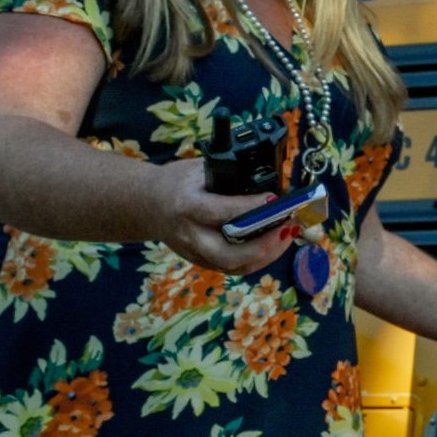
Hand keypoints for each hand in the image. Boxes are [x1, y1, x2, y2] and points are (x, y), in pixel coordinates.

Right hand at [151, 156, 296, 275]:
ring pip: (235, 266)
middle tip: (288, 227)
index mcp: (187, 207)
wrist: (148, 205)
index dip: (252, 207)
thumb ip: (227, 176)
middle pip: (229, 254)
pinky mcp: (202, 262)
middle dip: (264, 245)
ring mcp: (196, 253)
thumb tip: (267, 182)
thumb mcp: (197, 169)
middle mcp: (191, 236)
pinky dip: (259, 259)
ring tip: (288, 235)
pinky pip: (234, 268)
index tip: (276, 199)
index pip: (222, 212)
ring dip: (268, 254)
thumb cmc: (178, 182)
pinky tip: (275, 244)